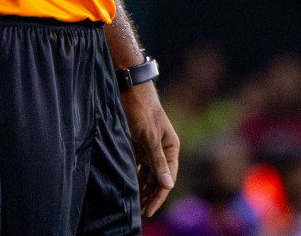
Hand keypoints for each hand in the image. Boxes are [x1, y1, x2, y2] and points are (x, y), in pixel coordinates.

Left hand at [119, 81, 178, 216]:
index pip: (167, 179)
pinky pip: (137, 165)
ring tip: (134, 203)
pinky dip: (133, 175)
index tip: (148, 210)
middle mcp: (162, 149)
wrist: (129, 89)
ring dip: (142, 188)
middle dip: (149, 195)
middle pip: (157, 178)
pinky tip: (128, 186)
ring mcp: (149, 147)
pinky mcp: (137, 143)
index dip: (158, 196)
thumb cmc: (142, 110)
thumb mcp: (150, 137)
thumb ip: (158, 161)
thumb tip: (167, 185)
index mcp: (171, 148)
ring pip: (147, 173)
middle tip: (140, 212)